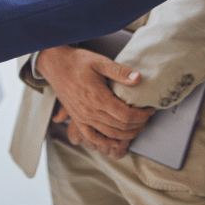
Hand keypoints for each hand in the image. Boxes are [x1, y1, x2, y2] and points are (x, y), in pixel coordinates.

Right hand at [38, 45, 153, 157]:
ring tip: (136, 127)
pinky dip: (105, 142)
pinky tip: (114, 142)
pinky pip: (92, 137)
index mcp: (97, 97)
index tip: (149, 110)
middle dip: (138, 125)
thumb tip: (138, 79)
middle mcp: (90, 111)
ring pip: (109, 134)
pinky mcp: (76, 119)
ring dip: (126, 134)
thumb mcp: (99, 62)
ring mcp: (82, 117)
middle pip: (120, 127)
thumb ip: (119, 72)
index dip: (142, 115)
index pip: (126, 115)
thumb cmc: (76, 62)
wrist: (55, 65)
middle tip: (146, 118)